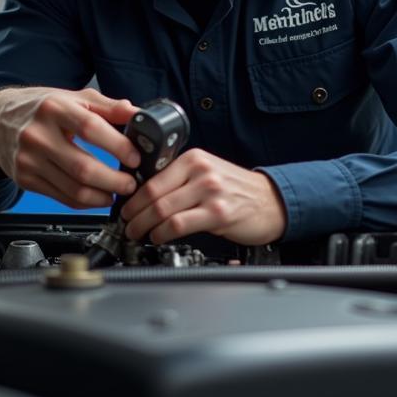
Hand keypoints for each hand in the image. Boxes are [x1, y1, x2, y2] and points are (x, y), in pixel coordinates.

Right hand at [0, 86, 140, 208]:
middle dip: (114, 180)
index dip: (117, 146)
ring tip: (118, 192)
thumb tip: (138, 114)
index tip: (135, 157)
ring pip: (73, 189)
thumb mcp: (74, 97)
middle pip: (83, 167)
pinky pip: (61, 197)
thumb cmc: (42, 107)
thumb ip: (108, 106)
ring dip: (102, 196)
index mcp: (54, 108)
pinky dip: (85, 202)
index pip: (91, 129)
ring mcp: (28, 160)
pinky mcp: (24, 179)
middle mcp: (37, 135)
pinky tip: (98, 197)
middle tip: (132, 183)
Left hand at [121, 148, 286, 245]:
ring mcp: (211, 192)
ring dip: (143, 226)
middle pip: (153, 195)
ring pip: (163, 210)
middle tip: (126, 224)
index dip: (133, 197)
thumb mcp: (208, 173)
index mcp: (194, 159)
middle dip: (133, 214)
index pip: (152, 177)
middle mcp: (202, 172)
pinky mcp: (218, 214)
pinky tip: (158, 238)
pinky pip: (179, 225)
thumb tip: (145, 195)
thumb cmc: (237, 190)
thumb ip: (180, 179)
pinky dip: (162, 234)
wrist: (271, 201)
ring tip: (137, 233)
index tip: (125, 207)